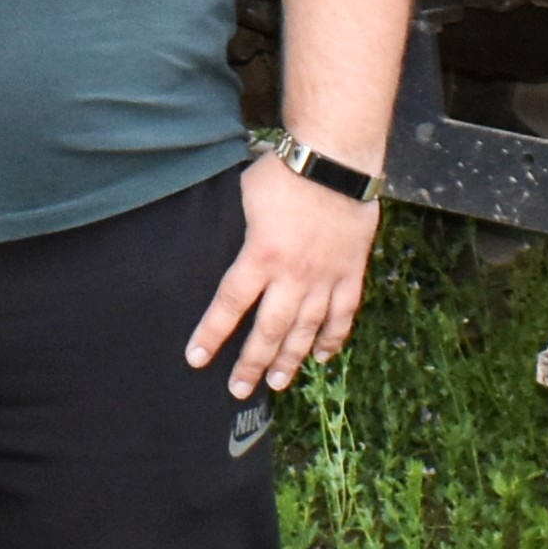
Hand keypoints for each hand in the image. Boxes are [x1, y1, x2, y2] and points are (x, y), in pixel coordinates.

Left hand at [190, 157, 380, 397]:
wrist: (336, 158)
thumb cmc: (284, 171)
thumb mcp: (244, 198)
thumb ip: (238, 231)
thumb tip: (224, 245)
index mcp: (259, 256)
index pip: (229, 305)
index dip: (211, 335)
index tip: (196, 359)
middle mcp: (293, 275)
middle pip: (268, 329)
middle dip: (251, 363)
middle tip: (239, 390)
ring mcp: (325, 276)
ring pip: (306, 329)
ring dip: (291, 359)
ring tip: (278, 383)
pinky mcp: (351, 271)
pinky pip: (343, 314)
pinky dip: (334, 338)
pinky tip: (323, 356)